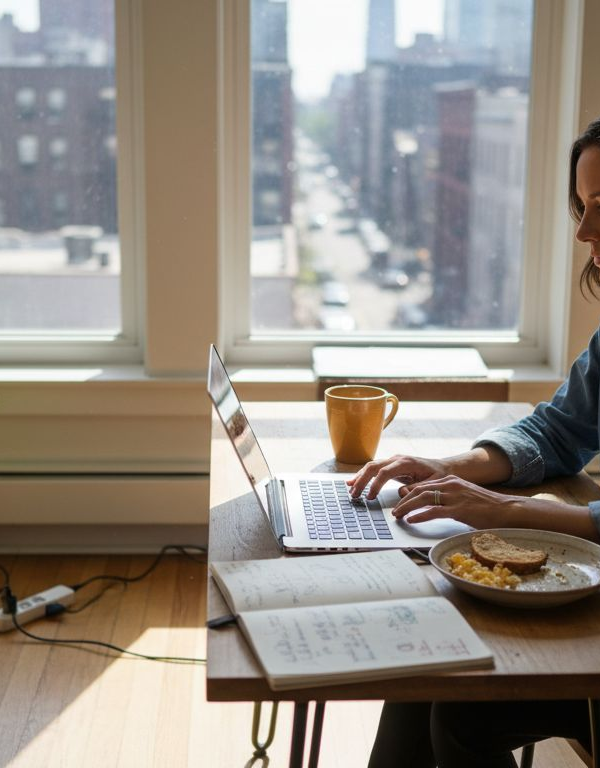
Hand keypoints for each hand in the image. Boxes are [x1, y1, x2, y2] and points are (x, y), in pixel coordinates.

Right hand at [347, 454, 450, 499]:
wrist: (444, 468)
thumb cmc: (439, 476)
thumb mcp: (432, 484)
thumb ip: (417, 488)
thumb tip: (401, 493)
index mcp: (406, 463)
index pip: (384, 472)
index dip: (375, 485)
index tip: (370, 497)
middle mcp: (397, 459)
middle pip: (373, 467)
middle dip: (362, 481)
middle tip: (354, 495)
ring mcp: (393, 461)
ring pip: (371, 466)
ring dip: (360, 478)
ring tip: (351, 490)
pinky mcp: (391, 465)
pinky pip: (374, 469)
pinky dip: (363, 475)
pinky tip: (354, 482)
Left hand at [392, 475, 516, 528]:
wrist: (507, 509)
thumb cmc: (486, 507)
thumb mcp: (463, 498)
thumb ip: (447, 499)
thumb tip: (430, 507)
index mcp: (451, 481)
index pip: (423, 485)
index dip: (408, 494)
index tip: (399, 502)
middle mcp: (451, 485)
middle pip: (419, 490)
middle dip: (404, 501)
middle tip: (394, 511)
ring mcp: (455, 496)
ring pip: (423, 498)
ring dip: (407, 507)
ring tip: (398, 515)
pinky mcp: (460, 509)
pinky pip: (434, 511)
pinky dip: (420, 515)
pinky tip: (412, 520)